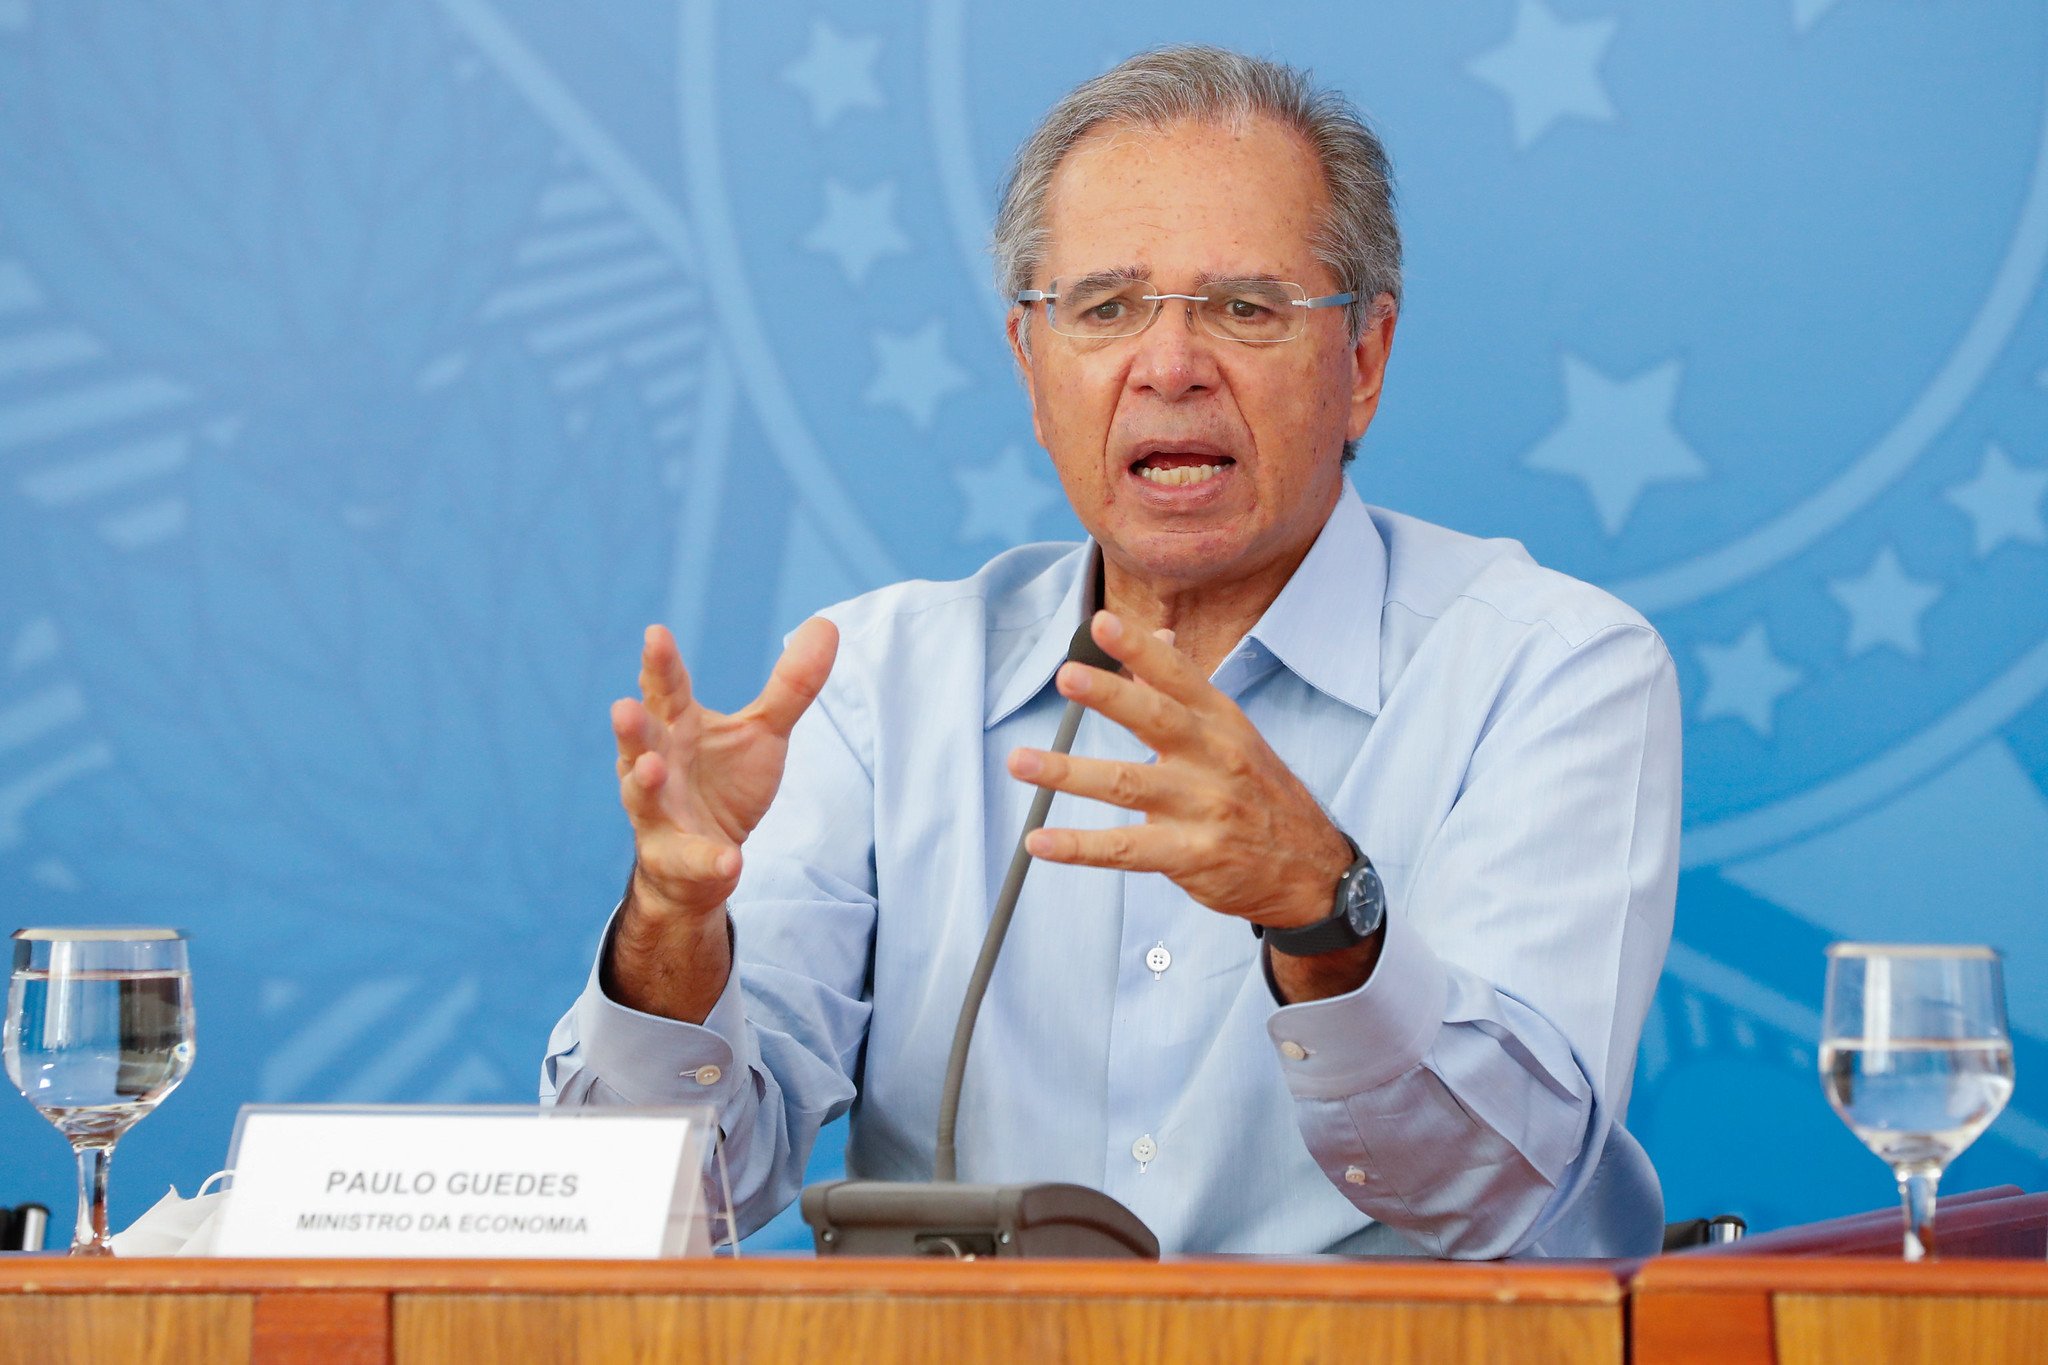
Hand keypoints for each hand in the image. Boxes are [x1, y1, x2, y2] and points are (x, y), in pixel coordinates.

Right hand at [606, 620, 836, 1018]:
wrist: (703, 861)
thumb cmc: (722, 783)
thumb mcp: (762, 732)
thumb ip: (790, 685)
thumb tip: (826, 624)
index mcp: (676, 726)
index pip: (666, 690)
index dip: (660, 665)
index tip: (656, 634)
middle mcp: (656, 765)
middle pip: (641, 740)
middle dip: (632, 726)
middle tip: (625, 706)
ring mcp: (657, 813)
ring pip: (641, 797)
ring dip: (642, 783)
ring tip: (648, 769)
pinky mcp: (674, 859)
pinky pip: (690, 860)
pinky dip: (708, 860)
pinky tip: (730, 860)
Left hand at [1007, 610, 1354, 934]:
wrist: (1311, 870)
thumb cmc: (1259, 792)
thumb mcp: (1233, 732)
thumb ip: (1186, 686)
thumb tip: (1154, 631)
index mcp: (1221, 721)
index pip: (1178, 675)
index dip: (1141, 649)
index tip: (1102, 623)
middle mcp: (1214, 758)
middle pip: (1156, 719)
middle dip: (1111, 695)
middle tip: (1066, 675)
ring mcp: (1203, 808)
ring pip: (1128, 784)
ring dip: (1069, 772)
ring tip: (1021, 760)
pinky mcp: (1190, 855)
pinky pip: (1124, 849)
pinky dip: (1078, 846)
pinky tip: (1038, 841)